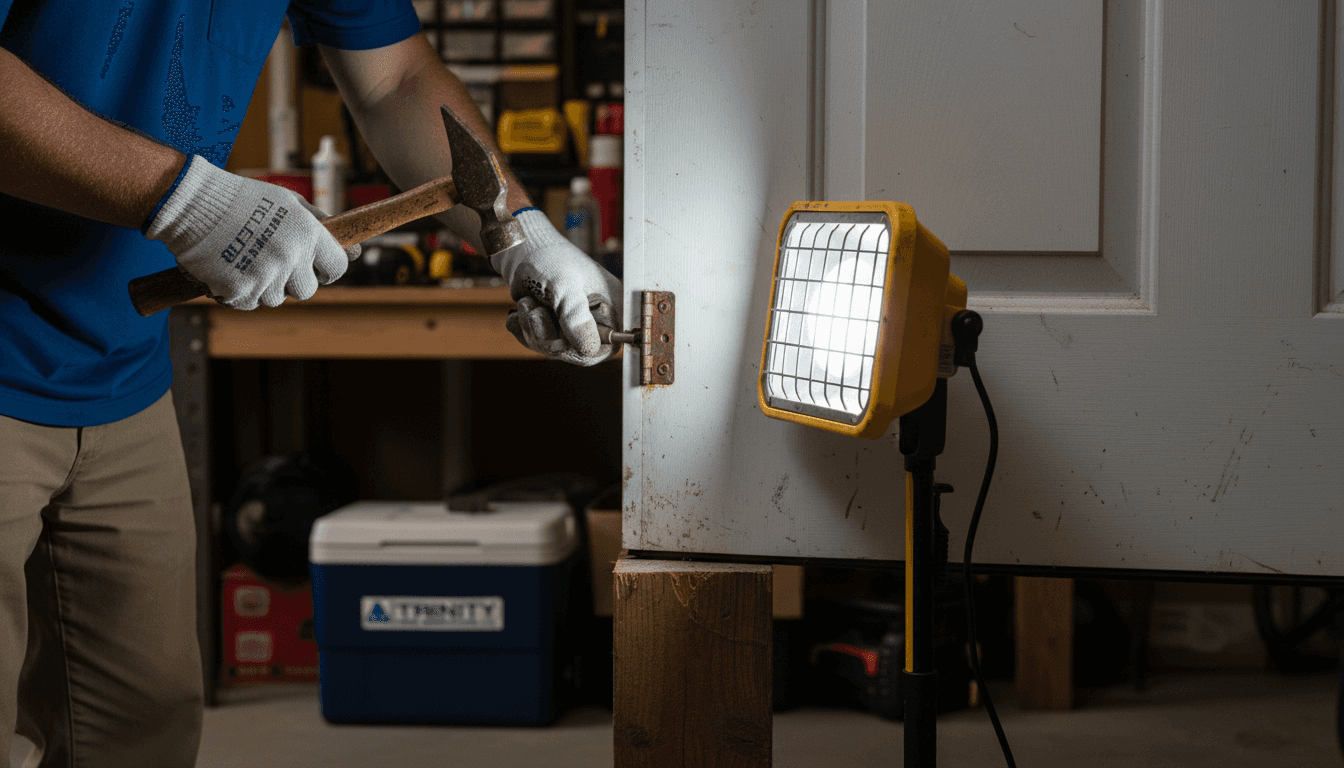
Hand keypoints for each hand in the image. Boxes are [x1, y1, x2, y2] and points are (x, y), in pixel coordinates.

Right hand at [144, 156, 359, 309]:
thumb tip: (356, 251)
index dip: (328, 270)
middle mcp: (291, 257)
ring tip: (247, 258)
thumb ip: (323, 225)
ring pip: (276, 299)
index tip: (317, 268)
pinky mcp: (240, 291)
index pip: (338, 268)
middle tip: (274, 262)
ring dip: (265, 285)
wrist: (192, 205)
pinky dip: (241, 292)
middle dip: (294, 280)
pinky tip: (230, 268)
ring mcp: (265, 277)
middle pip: (307, 290)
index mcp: (308, 234)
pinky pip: (250, 303)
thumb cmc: (244, 200)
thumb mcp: (289, 202)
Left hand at [492, 209, 622, 365]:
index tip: (559, 337)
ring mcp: (570, 323)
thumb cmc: (548, 259)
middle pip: (574, 351)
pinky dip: (523, 327)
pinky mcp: (551, 324)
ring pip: (551, 347)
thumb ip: (577, 317)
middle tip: (534, 311)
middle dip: (547, 334)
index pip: (605, 346)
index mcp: (609, 307)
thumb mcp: (564, 286)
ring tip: (527, 302)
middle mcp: (593, 318)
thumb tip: (589, 349)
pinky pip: (535, 342)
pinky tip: (522, 308)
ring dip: (532, 326)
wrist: (519, 248)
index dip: (580, 347)